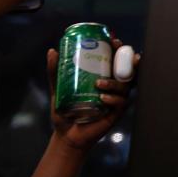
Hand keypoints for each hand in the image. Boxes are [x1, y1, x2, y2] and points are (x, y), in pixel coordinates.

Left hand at [48, 37, 139, 153]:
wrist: (66, 136)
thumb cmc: (65, 112)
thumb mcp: (59, 90)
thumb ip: (55, 73)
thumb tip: (52, 51)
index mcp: (103, 78)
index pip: (114, 60)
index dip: (118, 49)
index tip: (114, 40)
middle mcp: (112, 87)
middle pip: (126, 69)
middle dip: (126, 58)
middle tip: (118, 51)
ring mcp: (116, 99)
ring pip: (124, 85)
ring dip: (114, 81)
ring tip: (99, 83)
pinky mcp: (116, 113)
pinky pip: (121, 102)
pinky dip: (113, 99)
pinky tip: (103, 99)